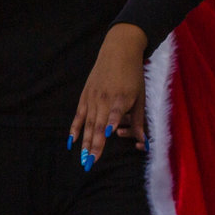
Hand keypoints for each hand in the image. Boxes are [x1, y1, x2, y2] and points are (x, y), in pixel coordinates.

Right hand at [70, 24, 149, 167]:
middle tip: (90, 163)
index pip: (115, 113)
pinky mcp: (85, 96)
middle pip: (98, 125)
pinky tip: (71, 142)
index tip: (107, 134)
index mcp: (121, 98)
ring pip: (88, 124)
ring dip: (85, 143)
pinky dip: (74, 129)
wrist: (118, 51)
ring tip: (83, 158)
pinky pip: (78, 115)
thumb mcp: (140, 96)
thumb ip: (138, 120)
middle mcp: (105, 98)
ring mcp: (93, 97)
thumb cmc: (133, 75)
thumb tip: (143, 142)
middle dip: (94, 145)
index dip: (110, 122)